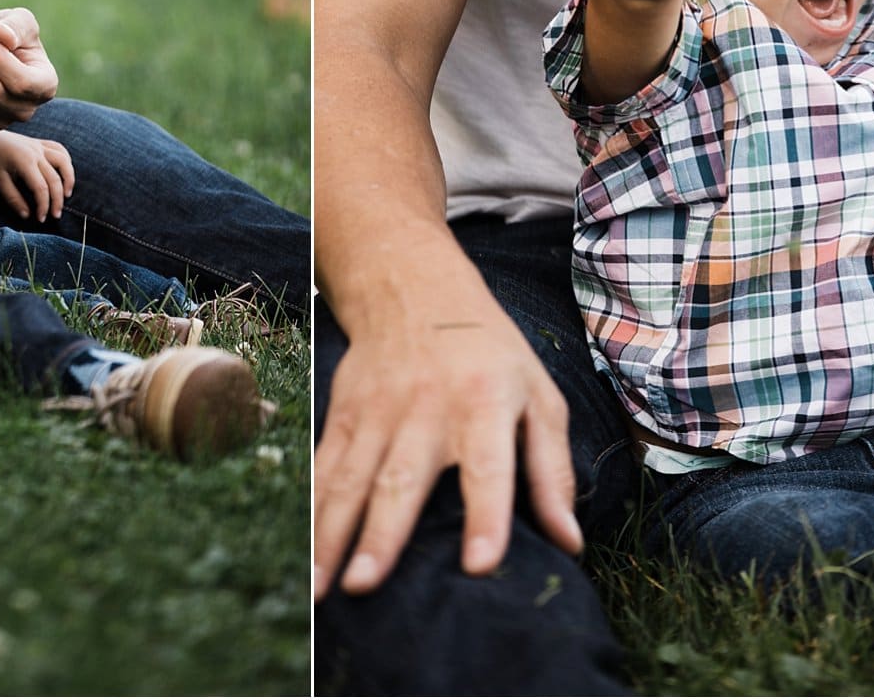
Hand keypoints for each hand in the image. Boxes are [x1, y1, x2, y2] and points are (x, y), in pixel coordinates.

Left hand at [0, 132, 74, 222]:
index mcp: (24, 162)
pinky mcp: (39, 142)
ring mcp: (39, 146)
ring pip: (63, 161)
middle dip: (57, 200)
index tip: (41, 219)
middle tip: (55, 216)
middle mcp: (36, 152)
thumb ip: (13, 199)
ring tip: (67, 195)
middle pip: (55, 179)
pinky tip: (64, 174)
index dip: (43, 206)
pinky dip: (66, 162)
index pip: (41, 189)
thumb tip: (26, 216)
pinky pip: (59, 149)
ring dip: (68, 179)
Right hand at [312, 287, 580, 600]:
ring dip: (333, 535)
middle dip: (382, 535)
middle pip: (402, 478)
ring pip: (352, 479)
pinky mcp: (344, 412)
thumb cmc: (489, 352)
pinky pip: (325, 467)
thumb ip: (552, 470)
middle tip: (365, 585)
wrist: (413, 285)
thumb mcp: (538, 395)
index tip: (478, 565)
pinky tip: (303, 551)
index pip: (488, 467)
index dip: (487, 516)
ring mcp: (378, 410)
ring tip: (321, 588)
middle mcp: (427, 407)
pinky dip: (312, 510)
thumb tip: (569, 542)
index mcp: (485, 403)